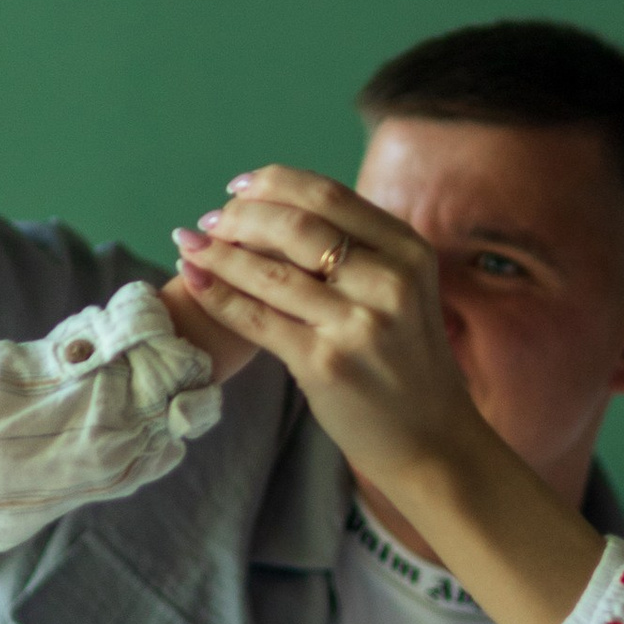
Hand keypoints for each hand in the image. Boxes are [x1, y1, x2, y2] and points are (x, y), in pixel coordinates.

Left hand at [172, 166, 601, 623]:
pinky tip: (196, 280)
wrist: (433, 441)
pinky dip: (218, 295)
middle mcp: (390, 281)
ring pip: (271, 272)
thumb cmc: (407, 362)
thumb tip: (277, 209)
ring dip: (220, 253)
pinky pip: (257, 318)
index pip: (329, 196)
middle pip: (297, 226)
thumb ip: (359, 250)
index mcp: (409, 251)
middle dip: (241, 216)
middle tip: (210, 221)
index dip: (274, 183)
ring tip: (190, 245)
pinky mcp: (326, 363)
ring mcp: (359, 323)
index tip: (238, 187)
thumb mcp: (404, 291)